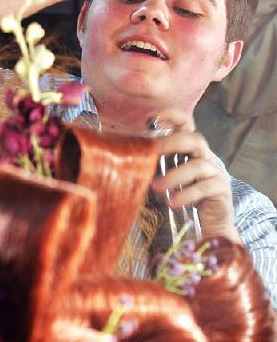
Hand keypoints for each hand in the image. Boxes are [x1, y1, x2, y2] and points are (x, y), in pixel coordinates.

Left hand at [149, 109, 240, 241]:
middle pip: (194, 139)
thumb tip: (121, 161)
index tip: (150, 118)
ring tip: (156, 187)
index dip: (171, 116)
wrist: (206, 225)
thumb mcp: (159, 180)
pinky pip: (205, 187)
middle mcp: (203, 157)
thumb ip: (147, 169)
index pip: (185, 124)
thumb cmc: (177, 199)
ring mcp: (214, 172)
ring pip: (198, 165)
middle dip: (172, 142)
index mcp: (187, 150)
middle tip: (152, 151)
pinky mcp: (221, 190)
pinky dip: (186, 194)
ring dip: (174, 175)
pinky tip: (171, 202)